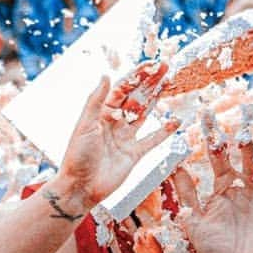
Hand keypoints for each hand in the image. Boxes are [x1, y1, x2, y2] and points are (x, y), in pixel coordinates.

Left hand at [56, 64, 179, 207]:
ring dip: (157, 99)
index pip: (122, 89)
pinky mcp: (134, 154)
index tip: (151, 64)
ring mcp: (126, 138)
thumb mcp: (85, 125)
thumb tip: (106, 75)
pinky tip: (175, 121)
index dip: (137, 76)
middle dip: (150, 82)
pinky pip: (152, 140)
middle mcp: (114, 123)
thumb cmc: (77, 156)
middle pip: (136, 98)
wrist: (81, 187)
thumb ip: (97, 100)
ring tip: (170, 84)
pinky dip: (164, 131)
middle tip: (165, 68)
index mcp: (101, 113)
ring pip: (145, 114)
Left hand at [171, 122, 252, 252]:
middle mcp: (247, 186)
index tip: (208, 112)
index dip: (213, 135)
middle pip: (250, 152)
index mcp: (224, 185)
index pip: (218, 155)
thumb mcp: (193, 221)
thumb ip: (185, 194)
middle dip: (250, 130)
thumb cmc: (212, 249)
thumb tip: (171, 166)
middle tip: (251, 106)